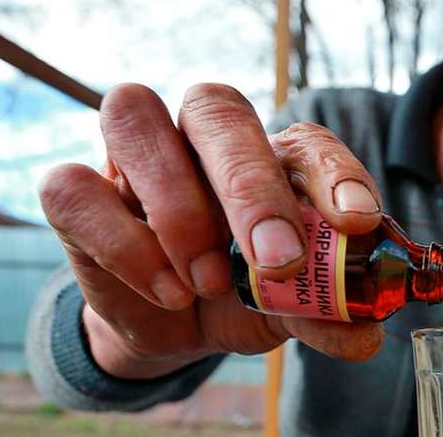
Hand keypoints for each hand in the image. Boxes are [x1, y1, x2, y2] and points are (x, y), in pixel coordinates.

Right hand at [40, 83, 384, 378]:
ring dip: (180, 207)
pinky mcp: (80, 195)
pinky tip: (167, 292)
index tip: (357, 223)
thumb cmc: (243, 292)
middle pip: (217, 108)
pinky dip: (124, 244)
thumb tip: (365, 335)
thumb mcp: (287, 308)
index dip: (335, 174)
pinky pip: (76, 188)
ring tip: (210, 280)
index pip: (305, 140)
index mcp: (269, 155)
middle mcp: (201, 138)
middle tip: (278, 258)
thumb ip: (322, 314)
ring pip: (134, 116)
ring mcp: (134, 158)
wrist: (176, 319)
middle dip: (250, 184)